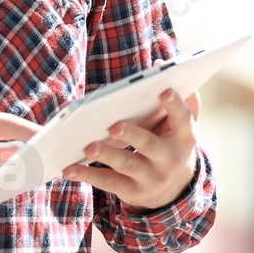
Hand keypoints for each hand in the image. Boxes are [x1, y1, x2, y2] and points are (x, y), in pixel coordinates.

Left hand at [62, 89, 200, 210]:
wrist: (174, 190)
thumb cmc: (171, 143)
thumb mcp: (181, 124)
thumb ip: (177, 94)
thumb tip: (159, 62)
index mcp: (184, 137)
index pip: (184, 118)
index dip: (175, 104)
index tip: (163, 90)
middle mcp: (170, 159)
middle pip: (150, 145)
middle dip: (132, 135)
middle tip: (113, 125)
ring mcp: (151, 177)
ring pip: (128, 165)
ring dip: (107, 155)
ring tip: (88, 146)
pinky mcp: (132, 191)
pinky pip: (108, 182)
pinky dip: (87, 175)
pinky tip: (69, 168)